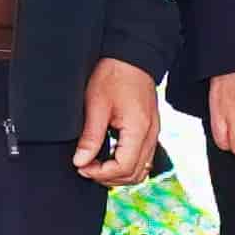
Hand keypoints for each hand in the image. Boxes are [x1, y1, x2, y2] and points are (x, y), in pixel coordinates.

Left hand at [76, 59, 161, 186]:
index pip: (123, 168)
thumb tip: (81, 162)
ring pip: (141, 169)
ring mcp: (154, 133)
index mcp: (139, 129)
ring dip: (119, 174)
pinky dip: (127, 164)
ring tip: (97, 165)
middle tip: (86, 168)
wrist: (132, 56)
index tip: (81, 167)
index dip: (99, 173)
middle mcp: (151, 134)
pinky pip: (143, 158)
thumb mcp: (96, 105)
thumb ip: (90, 137)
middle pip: (135, 174)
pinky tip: (109, 157)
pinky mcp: (151, 130)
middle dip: (108, 177)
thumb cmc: (114, 75)